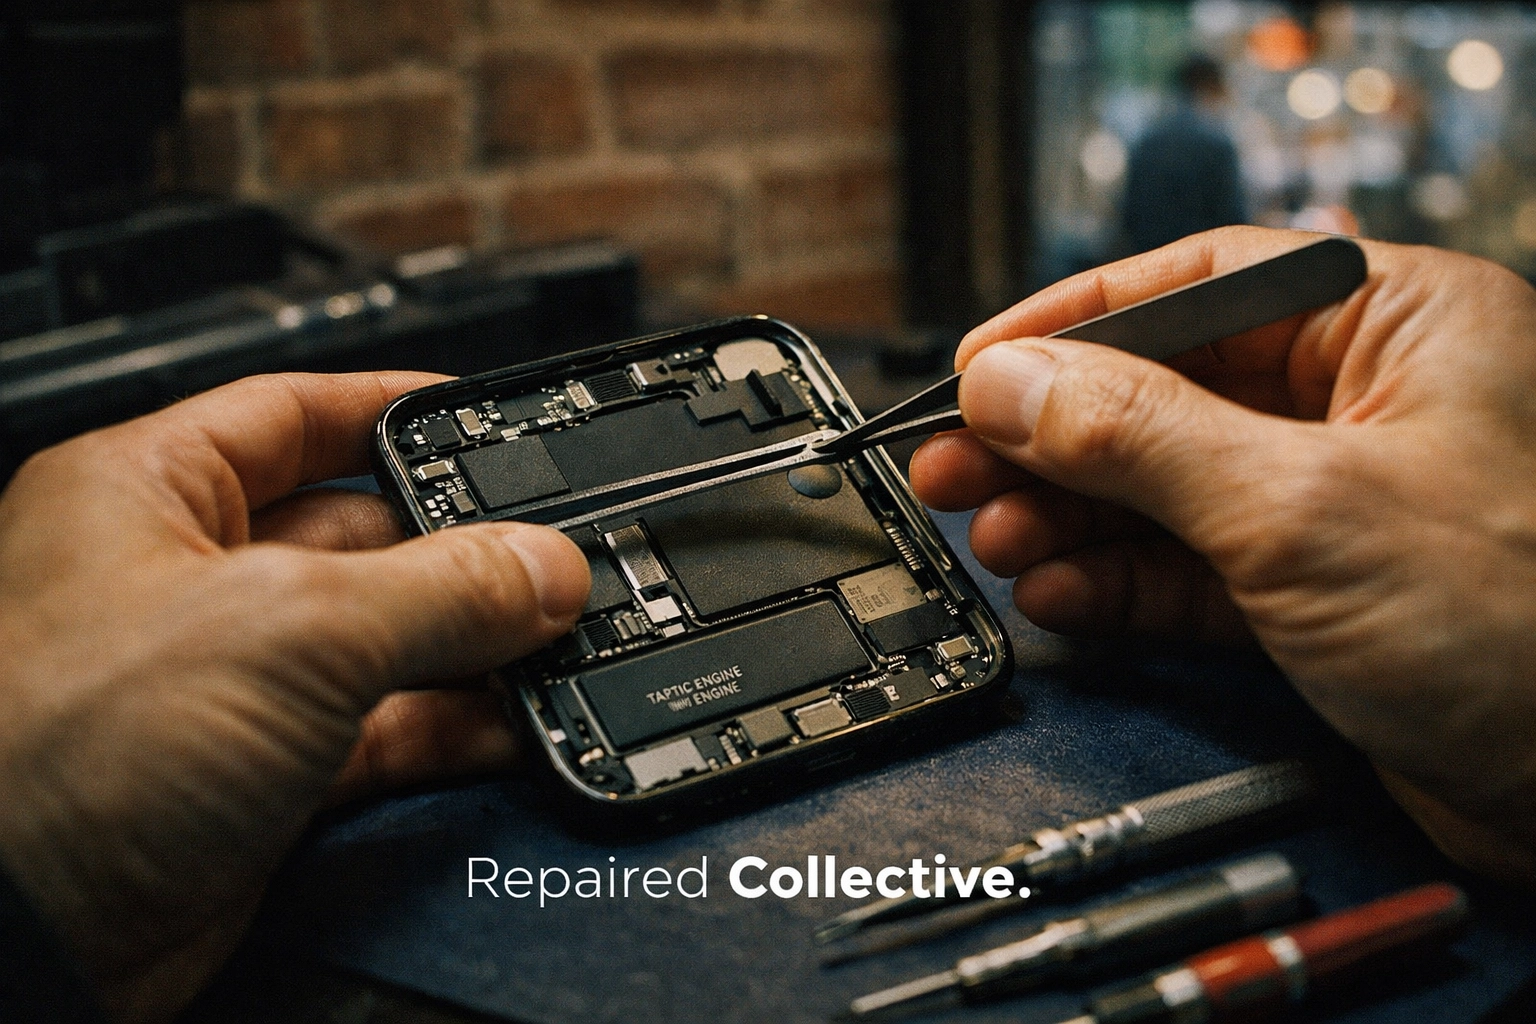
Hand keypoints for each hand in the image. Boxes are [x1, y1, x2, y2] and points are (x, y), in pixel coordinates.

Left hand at [0, 373, 589, 1020]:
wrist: (22, 942)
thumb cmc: (56, 755)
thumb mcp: (289, 629)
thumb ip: (439, 590)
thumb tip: (538, 569)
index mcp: (148, 493)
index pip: (293, 414)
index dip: (394, 412)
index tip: (484, 421)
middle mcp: (183, 579)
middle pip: (357, 534)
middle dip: (458, 549)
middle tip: (547, 560)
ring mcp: (225, 681)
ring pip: (380, 641)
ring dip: (469, 646)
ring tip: (553, 640)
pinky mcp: (260, 776)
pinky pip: (381, 731)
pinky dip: (451, 727)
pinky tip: (512, 721)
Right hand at [910, 227, 1535, 886]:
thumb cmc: (1535, 629)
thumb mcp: (1299, 508)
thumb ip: (1137, 436)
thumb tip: (1013, 382)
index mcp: (1399, 325)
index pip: (1199, 284)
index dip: (1075, 322)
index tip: (980, 365)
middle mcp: (1364, 403)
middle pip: (1163, 392)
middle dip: (1052, 436)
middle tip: (954, 463)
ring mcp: (1334, 503)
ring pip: (1163, 488)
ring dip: (1069, 517)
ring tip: (993, 538)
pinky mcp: (1315, 595)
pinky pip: (1186, 570)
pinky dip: (1114, 584)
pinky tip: (1057, 593)